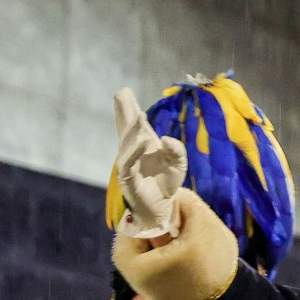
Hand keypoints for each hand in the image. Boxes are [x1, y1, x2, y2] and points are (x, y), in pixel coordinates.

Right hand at [113, 87, 186, 239]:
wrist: (162, 207)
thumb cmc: (167, 182)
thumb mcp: (178, 163)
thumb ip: (176, 150)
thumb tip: (165, 139)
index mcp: (144, 145)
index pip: (134, 124)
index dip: (128, 109)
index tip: (123, 92)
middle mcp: (133, 152)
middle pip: (126, 129)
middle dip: (124, 111)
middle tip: (121, 94)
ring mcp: (128, 165)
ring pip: (128, 144)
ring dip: (133, 130)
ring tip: (139, 115)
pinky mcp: (128, 179)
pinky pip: (129, 163)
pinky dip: (135, 152)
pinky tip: (143, 141)